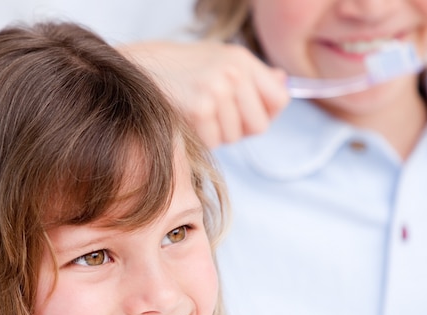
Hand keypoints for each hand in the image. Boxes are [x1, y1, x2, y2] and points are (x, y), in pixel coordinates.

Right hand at [121, 40, 288, 147]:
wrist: (142, 68)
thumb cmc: (184, 70)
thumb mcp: (223, 63)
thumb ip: (255, 76)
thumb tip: (284, 84)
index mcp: (243, 60)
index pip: (279, 100)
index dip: (265, 114)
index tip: (247, 115)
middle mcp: (233, 73)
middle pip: (259, 125)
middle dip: (240, 129)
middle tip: (218, 119)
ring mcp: (216, 90)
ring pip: (234, 137)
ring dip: (218, 135)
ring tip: (200, 117)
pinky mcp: (198, 109)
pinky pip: (214, 142)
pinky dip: (202, 139)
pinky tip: (190, 123)